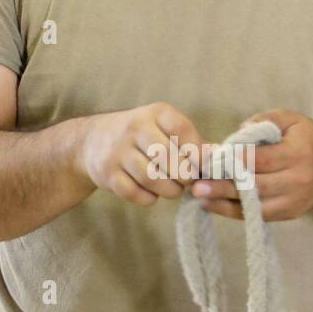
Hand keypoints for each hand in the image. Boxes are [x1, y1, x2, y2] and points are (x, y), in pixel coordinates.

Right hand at [77, 102, 205, 206]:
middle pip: (168, 158)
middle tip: (187, 181)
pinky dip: (149, 198)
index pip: (182, 129)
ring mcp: (118, 151)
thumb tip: (220, 156)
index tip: (203, 166)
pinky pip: (135, 194)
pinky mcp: (107, 174)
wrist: (92, 141)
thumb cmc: (142, 136)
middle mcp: (134, 128)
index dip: (197, 152)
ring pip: (152, 178)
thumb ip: (191, 142)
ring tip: (173, 189)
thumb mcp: (163, 128)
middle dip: (184, 176)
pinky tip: (152, 192)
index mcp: (155, 113)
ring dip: (169, 190)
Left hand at [188, 109, 312, 221]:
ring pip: (254, 204)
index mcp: (298, 154)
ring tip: (200, 197)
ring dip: (224, 202)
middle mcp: (298, 180)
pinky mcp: (289, 213)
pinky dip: (233, 211)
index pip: (261, 160)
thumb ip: (265, 120)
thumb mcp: (290, 119)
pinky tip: (213, 205)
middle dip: (224, 185)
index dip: (235, 160)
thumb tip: (239, 132)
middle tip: (197, 185)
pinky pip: (257, 215)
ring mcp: (294, 201)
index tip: (211, 160)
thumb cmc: (306, 138)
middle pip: (255, 186)